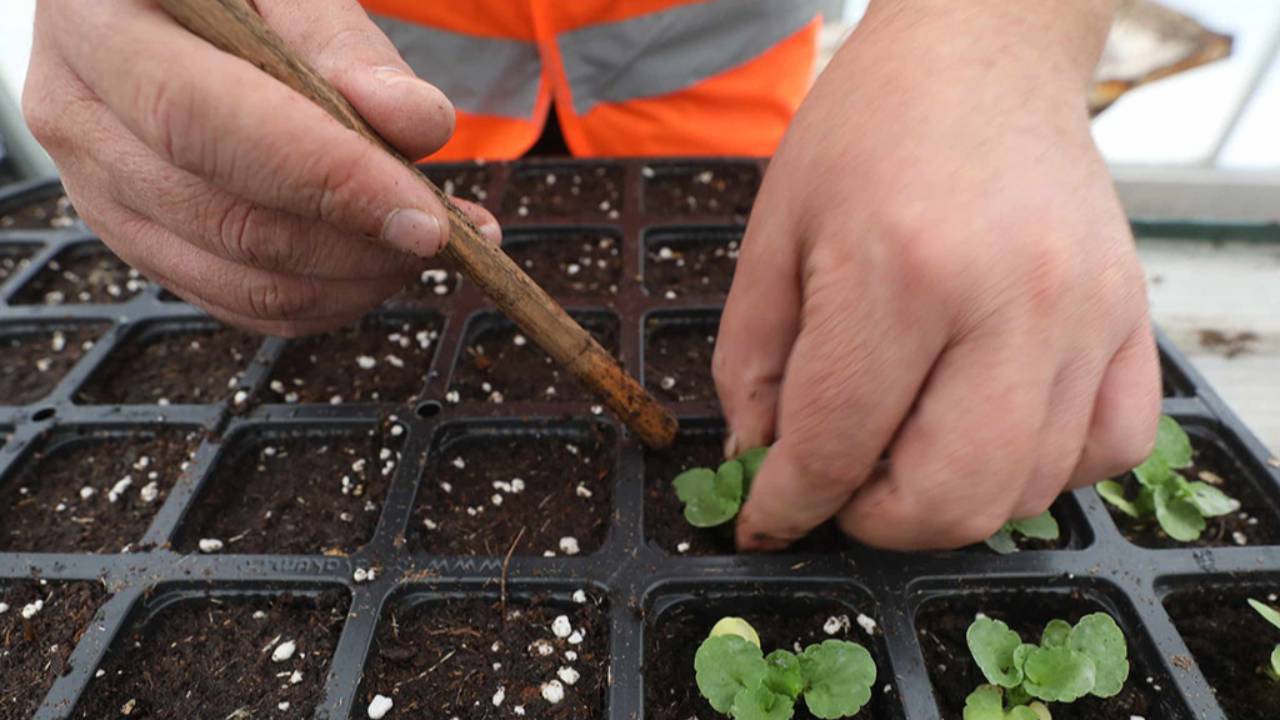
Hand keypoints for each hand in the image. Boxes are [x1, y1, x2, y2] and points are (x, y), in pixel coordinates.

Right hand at [23, 0, 498, 335]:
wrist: (165, 1)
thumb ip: (344, 43)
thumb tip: (415, 124)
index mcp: (95, 22)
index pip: (205, 123)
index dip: (324, 179)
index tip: (422, 216)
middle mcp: (75, 116)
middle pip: (226, 219)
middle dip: (354, 242)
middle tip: (443, 231)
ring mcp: (98, 192)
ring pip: (236, 280)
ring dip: (351, 281)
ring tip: (425, 243)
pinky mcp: (138, 241)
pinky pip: (237, 302)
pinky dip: (324, 299)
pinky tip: (379, 263)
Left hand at [714, 1, 1159, 550]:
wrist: (980, 54)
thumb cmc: (868, 131)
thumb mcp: (775, 232)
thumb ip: (752, 361)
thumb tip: (760, 462)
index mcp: (900, 273)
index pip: (838, 444)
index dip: (788, 503)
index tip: (766, 520)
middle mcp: (1010, 302)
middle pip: (948, 497)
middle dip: (873, 522)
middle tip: (840, 489)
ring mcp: (1087, 315)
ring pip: (1028, 490)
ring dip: (951, 502)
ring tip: (906, 446)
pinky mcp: (1132, 317)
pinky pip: (1110, 451)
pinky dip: (1045, 471)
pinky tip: (993, 428)